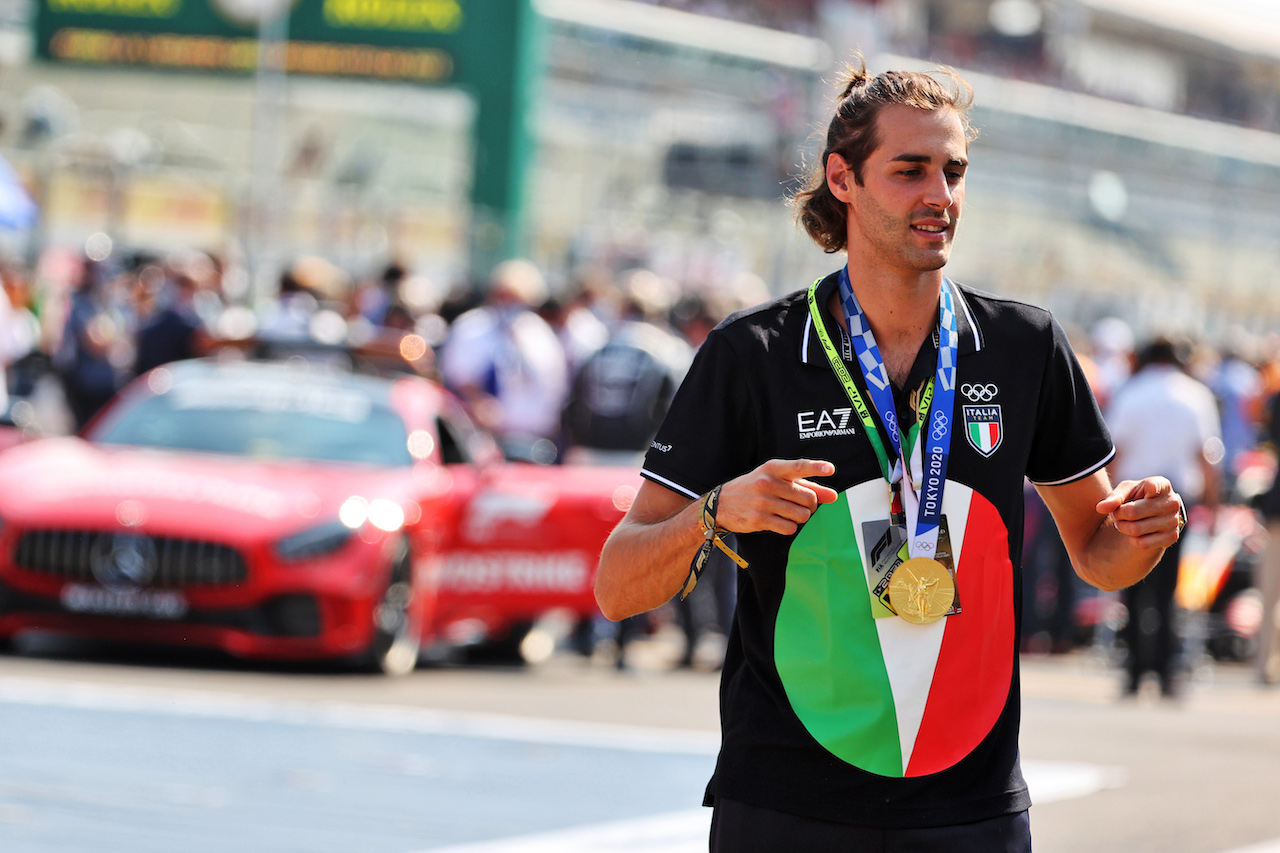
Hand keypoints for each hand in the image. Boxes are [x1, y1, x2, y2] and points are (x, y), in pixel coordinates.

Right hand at [716, 459, 839, 535]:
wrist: (722, 503)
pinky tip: (778, 521)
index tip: (830, 469)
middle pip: (808, 498)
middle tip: (799, 504)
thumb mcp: (778, 480)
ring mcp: (763, 502)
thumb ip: (807, 486)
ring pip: (802, 515)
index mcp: (773, 468)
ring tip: (787, 513)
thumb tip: (833, 496)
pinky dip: (789, 527)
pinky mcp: (759, 519)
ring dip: (800, 517)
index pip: (798, 466)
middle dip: (809, 505)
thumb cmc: (756, 488)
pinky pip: (790, 528)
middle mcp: (768, 483)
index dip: (816, 467)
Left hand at [1095, 477, 1183, 549]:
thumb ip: (1113, 497)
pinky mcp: (1172, 537)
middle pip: (1132, 512)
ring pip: (1135, 529)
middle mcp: (1172, 503)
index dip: (1152, 488)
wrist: (1152, 513)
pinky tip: (1135, 532)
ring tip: (1124, 522)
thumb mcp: (1126, 491)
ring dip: (1122, 527)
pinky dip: (1132, 539)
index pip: (1155, 487)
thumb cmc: (1137, 497)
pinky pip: (1142, 543)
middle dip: (1118, 515)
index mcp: (1162, 485)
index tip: (1151, 488)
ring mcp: (1173, 521)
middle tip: (1117, 513)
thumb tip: (1100, 508)